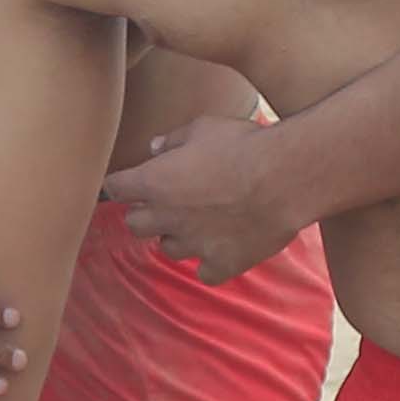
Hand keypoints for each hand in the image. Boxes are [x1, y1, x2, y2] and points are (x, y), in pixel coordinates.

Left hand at [102, 110, 308, 279]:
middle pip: (134, 224)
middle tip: (164, 203)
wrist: (284, 180)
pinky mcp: (221, 264)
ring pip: (168, 249)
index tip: (129, 183)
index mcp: (155, 181)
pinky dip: (210, 264)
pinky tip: (222, 249)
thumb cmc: (244, 146)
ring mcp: (193, 244)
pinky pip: (205, 272)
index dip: (120, 185)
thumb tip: (155, 146)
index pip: (115, 188)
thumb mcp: (205, 128)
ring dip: (177, 237)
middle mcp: (166, 217)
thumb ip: (175, 140)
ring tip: (197, 224)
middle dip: (144, 214)